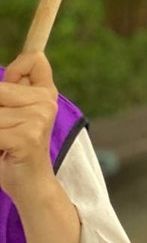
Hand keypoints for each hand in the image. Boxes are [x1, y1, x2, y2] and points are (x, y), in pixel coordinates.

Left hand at [0, 51, 60, 206]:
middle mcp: (46, 102)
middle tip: (4, 128)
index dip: (16, 68)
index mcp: (45, 93)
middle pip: (0, 90)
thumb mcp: (16, 113)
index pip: (34, 60)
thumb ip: (13, 90)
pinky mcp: (27, 136)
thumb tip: (6, 74)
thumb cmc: (14, 147)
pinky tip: (2, 150)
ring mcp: (39, 118)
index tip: (9, 84)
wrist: (29, 183)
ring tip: (3, 141)